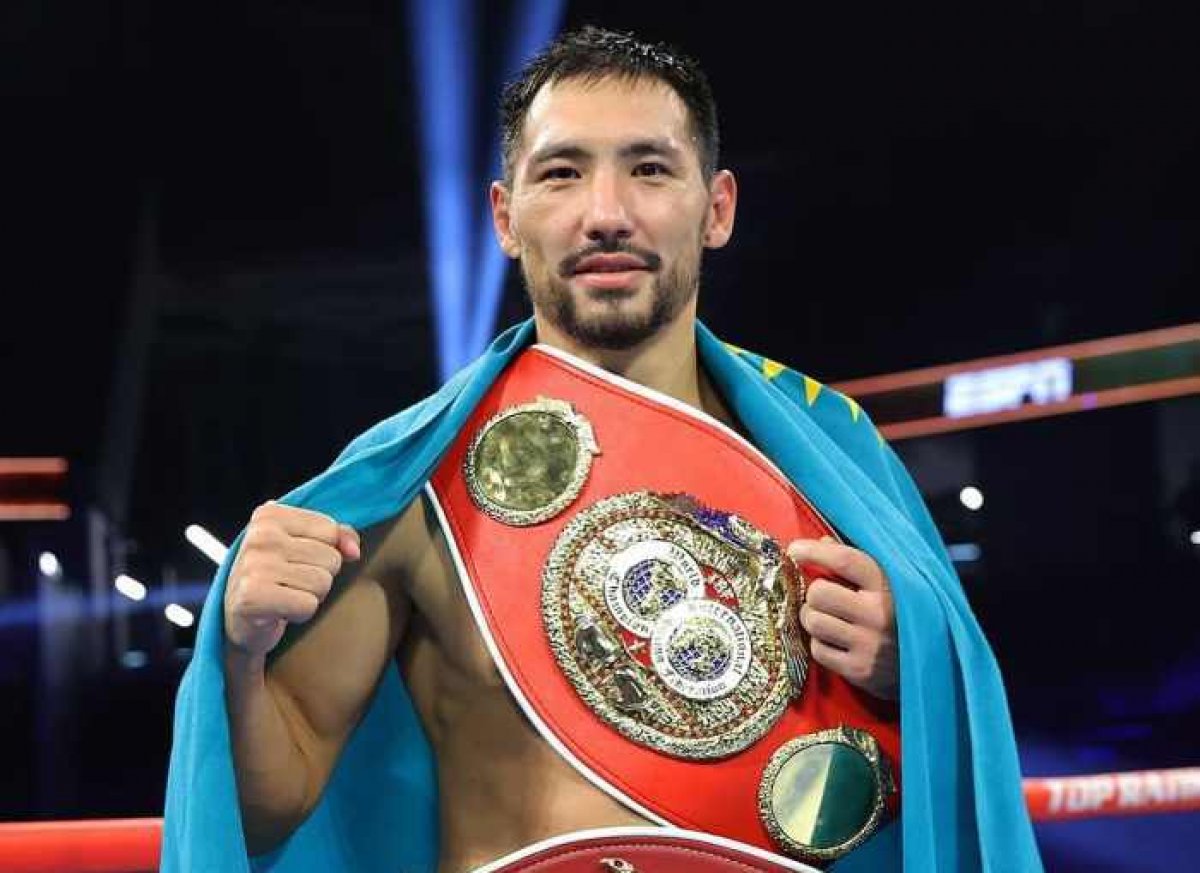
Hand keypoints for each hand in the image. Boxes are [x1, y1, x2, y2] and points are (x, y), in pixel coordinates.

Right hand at [224, 501, 360, 659]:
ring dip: (310, 596)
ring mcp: (253, 565)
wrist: (239, 618)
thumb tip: (354, 551)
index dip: (324, 551)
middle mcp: (259, 535)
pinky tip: (279, 610)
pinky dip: (300, 613)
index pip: (330, 530)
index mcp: (269, 514)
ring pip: (322, 582)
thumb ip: (337, 536)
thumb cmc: (276, 577)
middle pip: (330, 558)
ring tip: (285, 595)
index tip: (296, 560)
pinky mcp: (252, 596)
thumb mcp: (303, 544)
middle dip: (318, 576)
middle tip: (289, 583)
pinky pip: (308, 605)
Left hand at [787, 537, 897, 700]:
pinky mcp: (860, 670)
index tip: (795, 550)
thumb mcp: (887, 582)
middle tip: (821, 597)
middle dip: (813, 593)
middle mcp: (879, 614)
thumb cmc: (899, 613)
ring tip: (826, 618)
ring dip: (812, 617)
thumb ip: (855, 562)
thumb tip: (822, 542)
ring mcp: (869, 644)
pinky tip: (835, 641)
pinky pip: (817, 650)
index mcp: (887, 585)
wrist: (932, 663)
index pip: (845, 560)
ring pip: (813, 621)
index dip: (814, 551)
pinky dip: (819, 644)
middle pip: (819, 593)